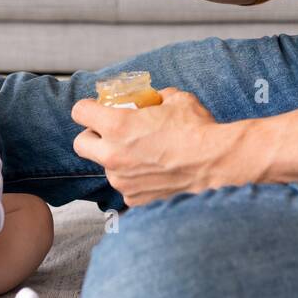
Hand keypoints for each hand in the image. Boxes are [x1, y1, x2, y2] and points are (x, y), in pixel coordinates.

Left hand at [71, 88, 233, 205]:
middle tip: (110, 134)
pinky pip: (126, 186)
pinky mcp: (134, 199)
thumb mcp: (176, 99)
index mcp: (117, 126)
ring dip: (117, 159)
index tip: (96, 109)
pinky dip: (135, 180)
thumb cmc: (198, 129)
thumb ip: (155, 98)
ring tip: (143, 155)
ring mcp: (122, 181)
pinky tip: (155, 173)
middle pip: (80, 144)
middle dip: (92, 136)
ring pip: (106, 167)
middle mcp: (113, 155)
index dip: (88, 108)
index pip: (79, 112)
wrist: (217, 164)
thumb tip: (153, 99)